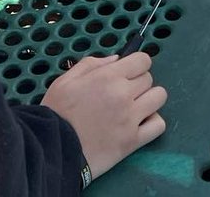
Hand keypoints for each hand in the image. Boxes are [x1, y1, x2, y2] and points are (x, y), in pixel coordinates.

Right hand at [41, 52, 166, 180]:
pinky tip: (139, 124)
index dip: (136, 65)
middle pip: (149, 78)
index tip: (127, 74)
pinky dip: (152, 123)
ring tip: (134, 108)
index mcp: (108, 76)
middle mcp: (124, 94)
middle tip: (122, 95)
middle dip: (138, 83)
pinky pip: (159, 125)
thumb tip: (117, 59)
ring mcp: (131, 118)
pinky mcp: (133, 141)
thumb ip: (91, 64)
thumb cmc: (55, 113)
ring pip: (159, 97)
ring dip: (149, 100)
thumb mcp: (65, 81)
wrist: (50, 149)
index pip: (143, 60)